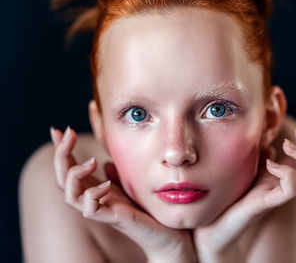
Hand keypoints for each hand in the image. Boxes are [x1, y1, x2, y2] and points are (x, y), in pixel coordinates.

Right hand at [50, 127, 195, 262]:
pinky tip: (106, 184)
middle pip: (63, 178)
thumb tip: (106, 160)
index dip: (62, 149)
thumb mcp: (132, 181)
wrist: (169, 233)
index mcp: (97, 188)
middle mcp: (95, 198)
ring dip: (74, 174)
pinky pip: (90, 210)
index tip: (59, 129)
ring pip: (70, 195)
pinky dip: (92, 195)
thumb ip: (118, 171)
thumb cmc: (150, 207)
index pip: (71, 168)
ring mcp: (103, 209)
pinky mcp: (113, 219)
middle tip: (68, 132)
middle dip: (61, 154)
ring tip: (92, 162)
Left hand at [193, 109, 295, 261]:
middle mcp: (288, 182)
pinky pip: (290, 190)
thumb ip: (262, 151)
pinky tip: (270, 163)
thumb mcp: (251, 164)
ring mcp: (281, 193)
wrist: (220, 218)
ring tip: (287, 144)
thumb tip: (271, 137)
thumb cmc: (235, 190)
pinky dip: (286, 173)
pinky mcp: (270, 201)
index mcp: (286, 171)